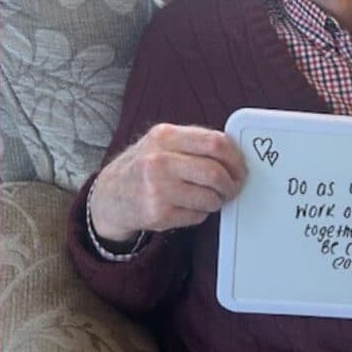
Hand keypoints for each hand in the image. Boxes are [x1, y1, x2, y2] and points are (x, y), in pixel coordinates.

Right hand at [89, 124, 246, 241]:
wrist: (110, 195)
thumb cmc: (145, 165)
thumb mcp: (163, 142)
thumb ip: (195, 142)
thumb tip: (235, 152)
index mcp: (165, 136)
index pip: (215, 143)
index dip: (236, 158)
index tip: (241, 167)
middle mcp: (158, 161)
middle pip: (215, 172)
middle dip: (231, 184)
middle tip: (233, 188)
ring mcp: (157, 189)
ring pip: (210, 197)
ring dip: (217, 200)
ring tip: (211, 198)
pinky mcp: (157, 214)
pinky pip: (197, 216)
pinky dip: (201, 213)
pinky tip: (190, 207)